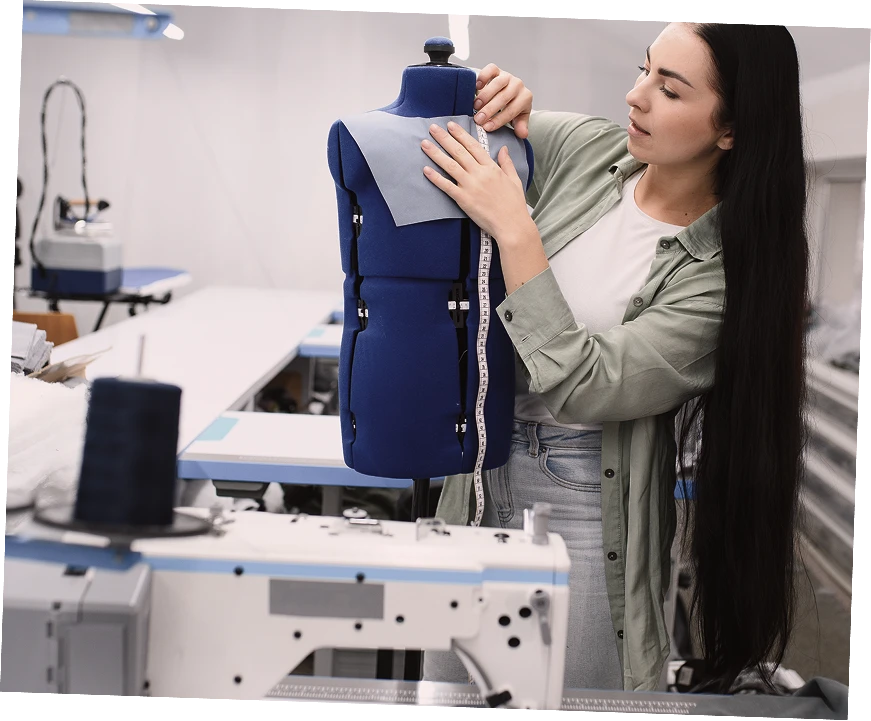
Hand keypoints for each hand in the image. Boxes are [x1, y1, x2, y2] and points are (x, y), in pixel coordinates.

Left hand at [421, 121, 533, 244]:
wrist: (511, 224)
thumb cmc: (514, 204)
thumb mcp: (514, 179)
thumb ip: (507, 163)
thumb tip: (504, 149)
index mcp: (491, 167)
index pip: (473, 146)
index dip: (460, 134)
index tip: (451, 125)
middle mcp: (479, 173)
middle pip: (458, 151)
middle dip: (444, 138)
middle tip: (433, 128)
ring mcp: (470, 186)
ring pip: (450, 165)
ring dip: (436, 153)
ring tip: (425, 144)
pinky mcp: (463, 199)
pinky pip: (446, 186)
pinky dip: (435, 177)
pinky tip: (426, 169)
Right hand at [473, 64, 532, 138]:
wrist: (507, 92)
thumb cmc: (512, 107)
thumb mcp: (518, 119)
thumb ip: (520, 126)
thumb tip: (523, 134)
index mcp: (525, 98)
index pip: (512, 110)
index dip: (498, 120)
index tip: (487, 127)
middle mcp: (518, 85)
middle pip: (504, 97)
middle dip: (490, 110)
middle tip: (478, 119)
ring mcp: (507, 76)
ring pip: (497, 83)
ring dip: (485, 96)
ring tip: (475, 106)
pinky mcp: (497, 70)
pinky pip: (490, 69)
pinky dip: (483, 77)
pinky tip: (476, 87)